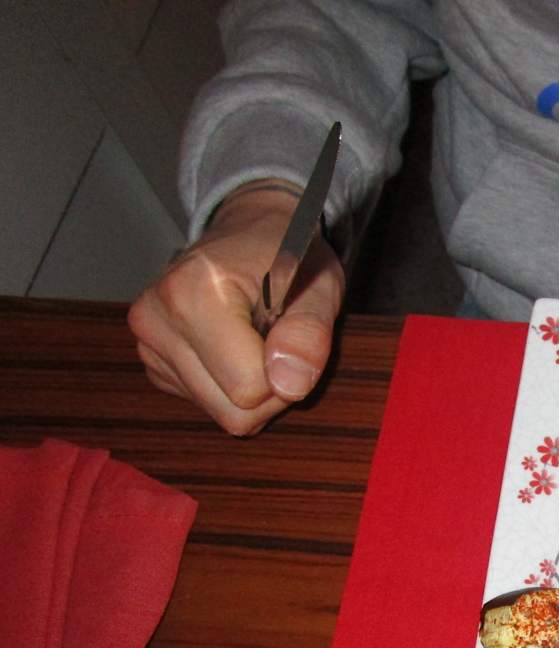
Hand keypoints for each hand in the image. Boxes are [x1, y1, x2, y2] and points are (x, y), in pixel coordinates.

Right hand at [128, 184, 344, 435]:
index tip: (289, 335)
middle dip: (271, 389)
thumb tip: (289, 384)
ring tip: (258, 341)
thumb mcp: (319, 286)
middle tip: (279, 342)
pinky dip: (230, 385)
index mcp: (193, 292)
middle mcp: (155, 318)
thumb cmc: (291, 256)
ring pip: (219, 413)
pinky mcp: (152, 361)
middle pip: (232, 412)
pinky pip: (206, 403)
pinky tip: (236, 347)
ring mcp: (147, 342)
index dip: (286, 374)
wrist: (252, 231)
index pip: (249, 389)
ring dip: (252, 389)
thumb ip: (309, 333)